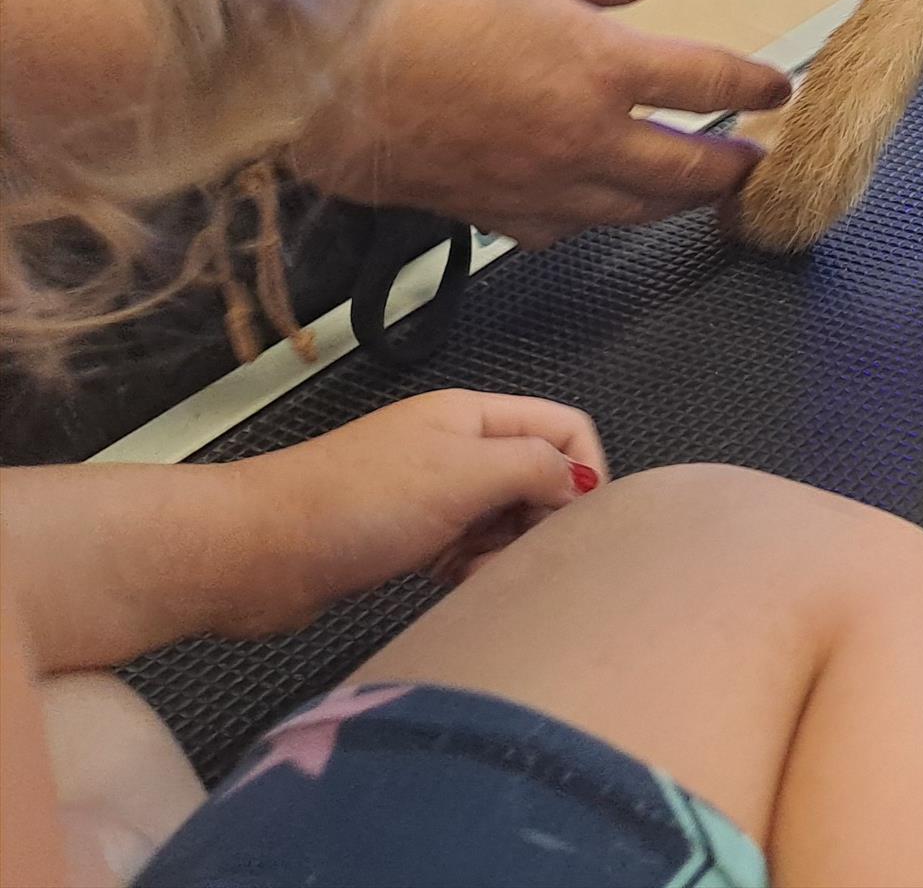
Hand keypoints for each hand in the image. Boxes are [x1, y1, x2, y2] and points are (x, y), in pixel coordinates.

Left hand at [222, 392, 607, 634]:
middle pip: (537, 476)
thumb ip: (536, 469)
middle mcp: (457, 449)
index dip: (585, 472)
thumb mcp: (463, 475)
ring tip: (478, 577)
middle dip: (543, 519)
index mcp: (474, 417)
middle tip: (523, 561)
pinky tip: (452, 586)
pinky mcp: (404, 539)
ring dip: (506, 551)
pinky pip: (466, 550)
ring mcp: (429, 494)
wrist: (254, 552)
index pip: (564, 429)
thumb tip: (585, 484)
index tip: (579, 528)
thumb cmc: (360, 503)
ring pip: (504, 518)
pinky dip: (471, 569)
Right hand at [293, 0, 790, 245]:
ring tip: (692, 193)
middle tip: (754, 166)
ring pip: (626, 211)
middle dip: (729, 168)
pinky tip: (588, 213)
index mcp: (602, 65)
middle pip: (685, 168)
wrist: (304, 60)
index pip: (709, 80)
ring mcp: (533, 185)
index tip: (778, 88)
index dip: (753, 85)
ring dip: (668, 203)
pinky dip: (583, 221)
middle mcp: (582, 137)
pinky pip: (553, 230)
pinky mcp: (481, 212)